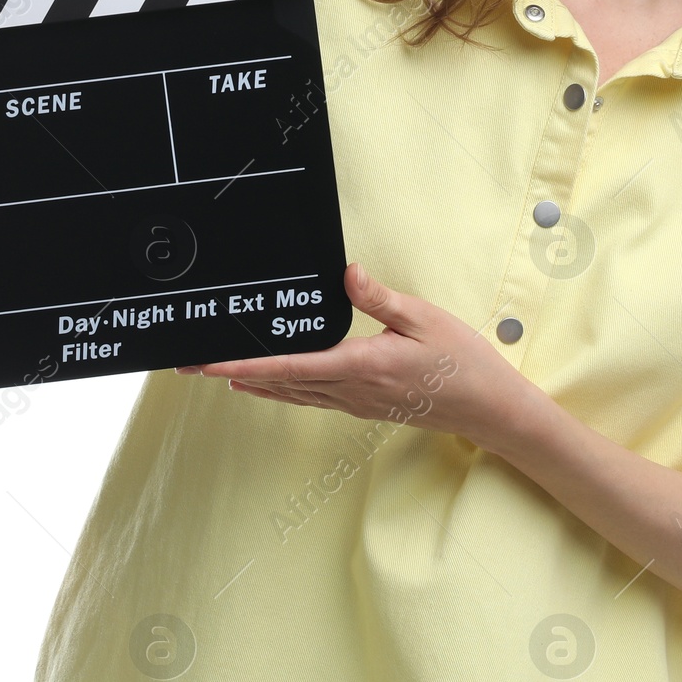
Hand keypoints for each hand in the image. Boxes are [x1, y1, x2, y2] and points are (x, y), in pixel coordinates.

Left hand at [176, 263, 535, 449]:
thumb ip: (379, 297)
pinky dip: (284, 390)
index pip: (290, 366)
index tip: (210, 364)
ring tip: (219, 374)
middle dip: (234, 373)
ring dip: (255, 383)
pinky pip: (313, 398)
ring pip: (293, 394)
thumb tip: (346, 273)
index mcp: (361, 364)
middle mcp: (351, 390)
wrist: (487, 407)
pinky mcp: (365, 405)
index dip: (245, 364)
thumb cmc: (460, 361)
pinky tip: (271, 385)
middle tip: (193, 367)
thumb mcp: (423, 318)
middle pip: (280, 383)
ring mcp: (357, 402)